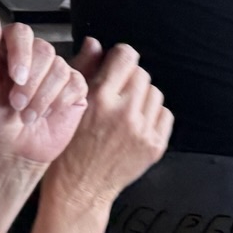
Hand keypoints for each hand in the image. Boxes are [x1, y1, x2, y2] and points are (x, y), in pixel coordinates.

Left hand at [0, 12, 87, 170]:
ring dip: (42, 98)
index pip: (21, 32)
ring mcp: (56, 70)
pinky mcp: (74, 87)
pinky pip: (76, 84)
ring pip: (60, 69)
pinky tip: (46, 113)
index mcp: (9, 49)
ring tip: (28, 115)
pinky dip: (59, 103)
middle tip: (17, 105)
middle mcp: (35, 56)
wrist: (13, 148)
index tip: (15, 77)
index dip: (21, 53)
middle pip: (45, 50)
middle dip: (30, 83)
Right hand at [42, 40, 170, 213]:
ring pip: (154, 93)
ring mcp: (142, 131)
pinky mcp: (154, 146)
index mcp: (99, 99)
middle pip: (141, 74)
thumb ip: (85, 71)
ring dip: (142, 96)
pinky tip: (136, 123)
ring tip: (125, 109)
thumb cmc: (67, 149)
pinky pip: (164, 115)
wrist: (80, 189)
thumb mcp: (69, 105)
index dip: (121, 56)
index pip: (125, 57)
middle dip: (130, 78)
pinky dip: (153, 114)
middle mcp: (124, 113)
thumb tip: (96, 44)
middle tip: (117, 91)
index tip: (117, 62)